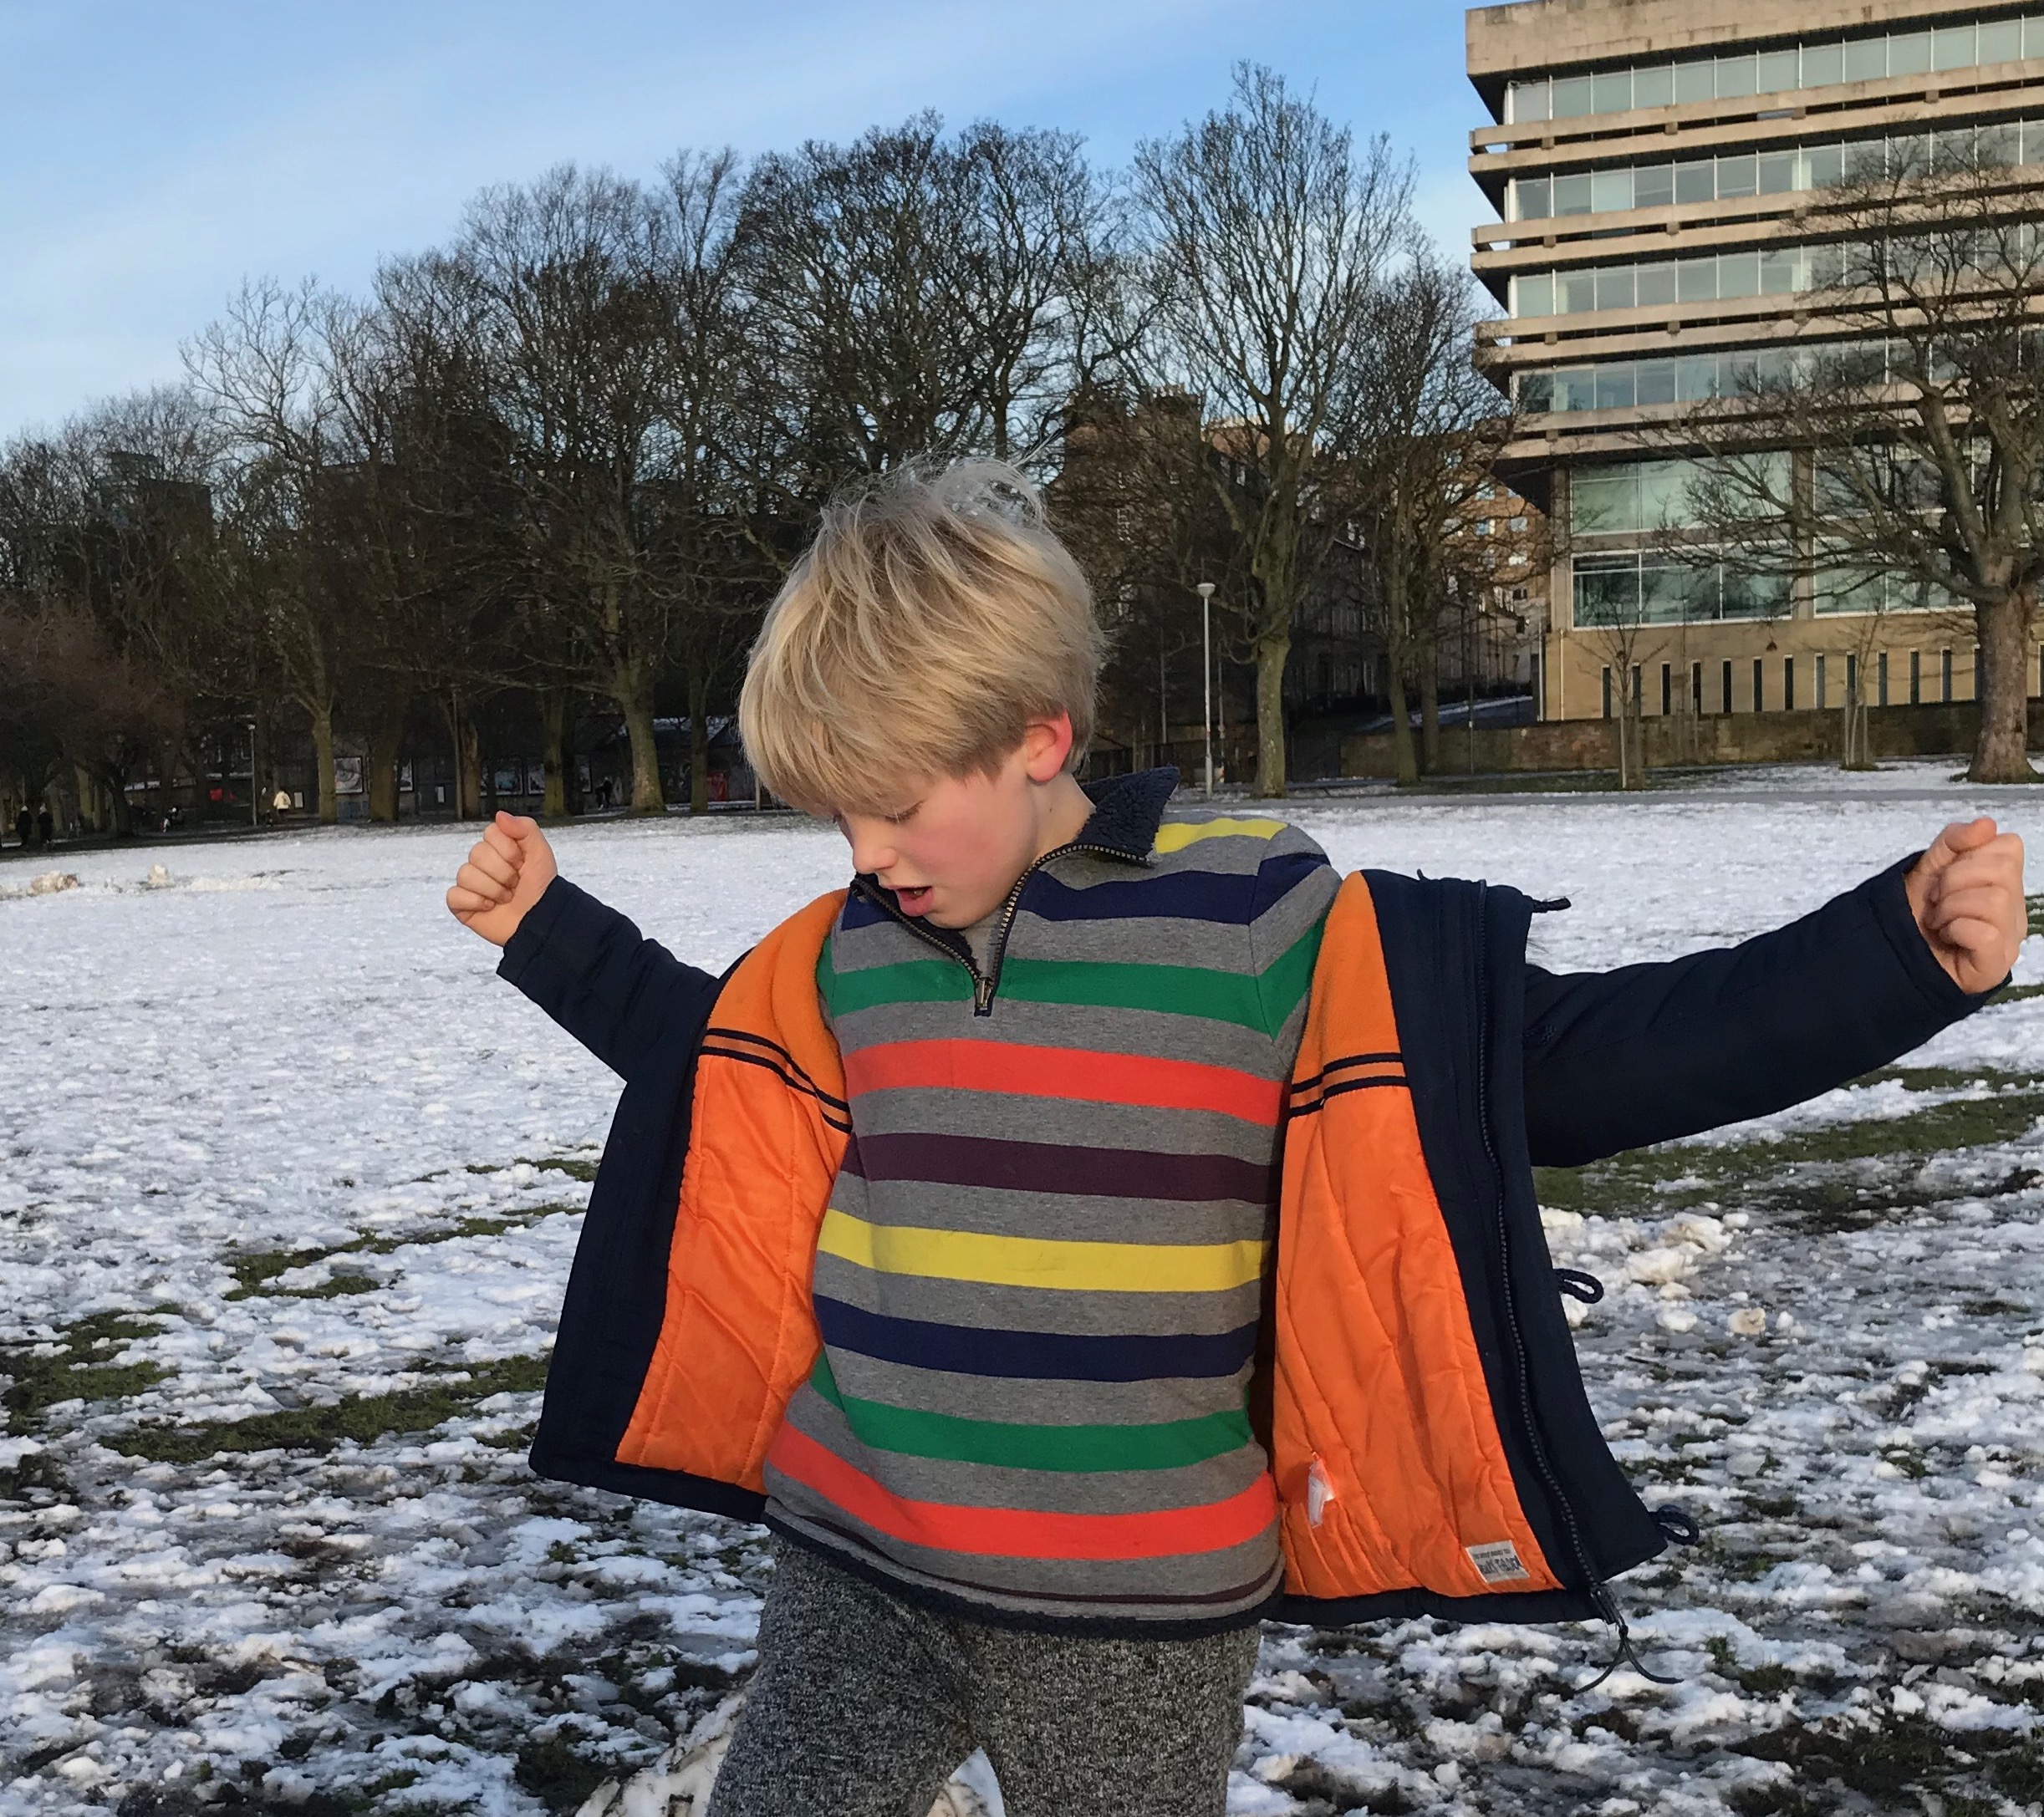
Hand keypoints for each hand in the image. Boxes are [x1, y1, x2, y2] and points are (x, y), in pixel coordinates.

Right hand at [446, 813, 557, 946]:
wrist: (541, 921)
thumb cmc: (541, 889)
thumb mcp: (541, 853)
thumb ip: (525, 828)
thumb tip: (500, 815)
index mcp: (499, 849)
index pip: (490, 833)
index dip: (508, 850)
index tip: (522, 863)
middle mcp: (482, 864)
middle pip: (477, 853)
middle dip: (503, 872)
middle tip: (515, 884)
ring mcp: (470, 884)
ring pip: (465, 874)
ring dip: (493, 889)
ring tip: (505, 898)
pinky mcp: (461, 904)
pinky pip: (455, 895)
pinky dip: (475, 902)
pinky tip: (489, 907)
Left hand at [1904, 817, 2026, 993]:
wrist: (1893, 953)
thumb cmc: (1919, 912)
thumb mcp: (1929, 866)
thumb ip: (1954, 840)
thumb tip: (1986, 824)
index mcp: (2004, 882)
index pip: (2008, 846)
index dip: (1969, 855)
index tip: (1945, 876)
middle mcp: (2015, 909)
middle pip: (2003, 870)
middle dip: (1955, 880)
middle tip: (1937, 900)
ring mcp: (2009, 938)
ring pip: (1996, 901)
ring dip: (1951, 907)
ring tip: (1940, 920)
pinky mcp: (1997, 963)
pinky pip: (1987, 932)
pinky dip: (1956, 929)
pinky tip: (1948, 937)